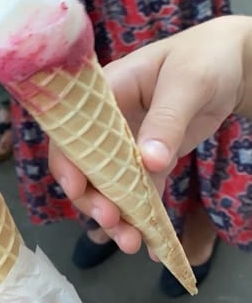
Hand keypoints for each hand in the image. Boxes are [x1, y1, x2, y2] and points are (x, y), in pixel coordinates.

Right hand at [49, 17, 250, 252]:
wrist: (234, 65)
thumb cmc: (205, 58)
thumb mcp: (188, 83)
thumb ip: (167, 121)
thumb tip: (149, 162)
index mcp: (106, 93)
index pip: (73, 130)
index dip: (68, 161)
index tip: (78, 188)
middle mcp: (109, 122)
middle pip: (86, 167)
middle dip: (94, 199)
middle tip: (112, 222)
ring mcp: (128, 143)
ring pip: (111, 186)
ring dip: (118, 216)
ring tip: (133, 242)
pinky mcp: (149, 159)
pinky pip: (141, 192)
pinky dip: (144, 217)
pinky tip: (152, 244)